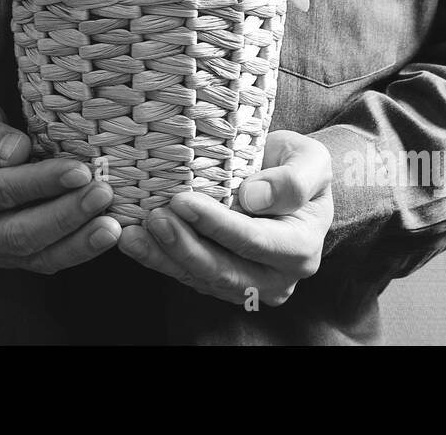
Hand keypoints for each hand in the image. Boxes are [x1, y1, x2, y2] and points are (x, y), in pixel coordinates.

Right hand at [0, 94, 120, 272]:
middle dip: (65, 216)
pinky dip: (78, 250)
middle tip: (103, 195)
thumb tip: (16, 152)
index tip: (78, 171)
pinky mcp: (10, 259)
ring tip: (112, 225)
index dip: (39, 183)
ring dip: (78, 242)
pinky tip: (105, 234)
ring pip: (36, 255)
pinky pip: (46, 261)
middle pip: (18, 233)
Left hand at [117, 130, 332, 306]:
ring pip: (200, 277)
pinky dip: (158, 259)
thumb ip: (292, 180)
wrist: (289, 181)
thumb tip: (253, 197)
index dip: (217, 224)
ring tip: (133, 234)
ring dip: (164, 257)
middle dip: (184, 246)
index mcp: (301, 248)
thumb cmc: (299, 165)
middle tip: (153, 219)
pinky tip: (133, 240)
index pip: (254, 240)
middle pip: (223, 269)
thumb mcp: (311, 160)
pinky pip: (187, 275)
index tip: (182, 201)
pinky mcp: (221, 283)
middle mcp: (277, 277)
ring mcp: (248, 286)